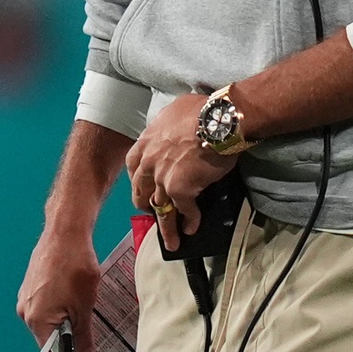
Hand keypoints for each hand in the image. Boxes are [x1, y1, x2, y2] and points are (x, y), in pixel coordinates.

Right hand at [17, 225, 100, 351]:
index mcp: (36, 320)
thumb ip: (83, 338)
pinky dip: (60, 301)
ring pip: (49, 317)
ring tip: (82, 300)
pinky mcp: (31, 283)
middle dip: (69, 332)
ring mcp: (26, 295)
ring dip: (66, 314)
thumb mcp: (84, 307)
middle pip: (49, 334)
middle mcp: (25, 310)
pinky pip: (46, 301)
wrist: (66, 232)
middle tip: (89, 321)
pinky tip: (74, 289)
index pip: (50, 351)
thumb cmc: (74, 266)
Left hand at [126, 92, 233, 251]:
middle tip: (151, 213)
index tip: (141, 187)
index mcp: (147, 141)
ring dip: (166, 227)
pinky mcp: (180, 190)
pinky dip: (190, 222)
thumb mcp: (176, 110)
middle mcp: (150, 161)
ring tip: (171, 241)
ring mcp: (162, 178)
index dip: (137, 179)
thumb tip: (175, 127)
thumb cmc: (202, 110)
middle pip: (140, 191)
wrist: (219, 120)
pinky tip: (193, 229)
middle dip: (145, 205)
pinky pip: (184, 211)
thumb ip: (168, 126)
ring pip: (160, 208)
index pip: (133, 165)